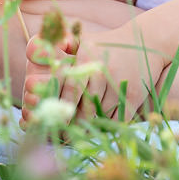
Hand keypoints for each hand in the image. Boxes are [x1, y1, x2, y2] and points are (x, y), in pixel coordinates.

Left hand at [23, 23, 166, 122]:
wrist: (147, 42)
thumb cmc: (106, 45)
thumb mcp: (83, 42)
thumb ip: (58, 51)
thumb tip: (31, 62)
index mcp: (88, 56)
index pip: (71, 86)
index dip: (61, 106)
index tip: (49, 119)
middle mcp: (104, 69)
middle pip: (85, 106)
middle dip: (71, 124)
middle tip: (59, 136)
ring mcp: (121, 83)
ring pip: (100, 115)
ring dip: (86, 129)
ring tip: (73, 138)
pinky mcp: (135, 96)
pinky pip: (116, 118)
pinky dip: (105, 126)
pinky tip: (95, 131)